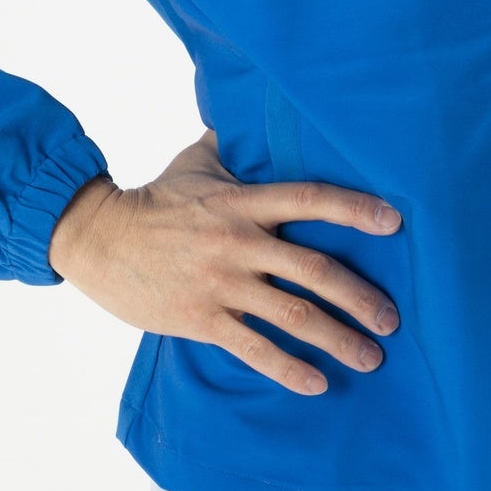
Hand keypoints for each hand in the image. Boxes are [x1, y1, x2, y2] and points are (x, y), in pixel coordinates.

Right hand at [47, 128, 402, 397]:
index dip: (355, 209)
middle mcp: (238, 242)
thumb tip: (261, 107)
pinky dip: (290, 369)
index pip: (310, 198)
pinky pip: (254, 349)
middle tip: (392, 320)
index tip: (395, 223)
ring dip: (338, 339)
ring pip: (292, 316)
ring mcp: (220, 283)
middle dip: (360, 297)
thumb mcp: (197, 162)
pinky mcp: (200, 319)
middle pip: (313, 269)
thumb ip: (237, 144)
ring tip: (370, 358)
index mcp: (243, 202)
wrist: (96, 237)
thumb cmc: (155, 199)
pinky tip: (318, 383)